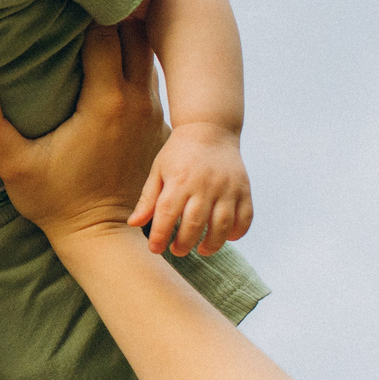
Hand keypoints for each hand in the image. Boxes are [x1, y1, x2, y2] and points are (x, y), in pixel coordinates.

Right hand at [0, 22, 168, 250]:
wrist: (103, 236)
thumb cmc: (57, 201)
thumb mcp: (15, 165)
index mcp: (106, 100)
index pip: (105, 32)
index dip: (87, 10)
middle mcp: (137, 100)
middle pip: (135, 33)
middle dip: (114, 12)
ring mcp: (153, 111)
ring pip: (149, 51)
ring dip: (129, 33)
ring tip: (100, 17)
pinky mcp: (158, 123)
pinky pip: (152, 75)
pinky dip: (137, 57)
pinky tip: (116, 53)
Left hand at [131, 122, 252, 255]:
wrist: (210, 129)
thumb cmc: (179, 153)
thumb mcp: (158, 171)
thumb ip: (148, 199)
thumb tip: (133, 224)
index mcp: (179, 181)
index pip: (166, 215)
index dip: (159, 236)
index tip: (155, 249)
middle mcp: (204, 185)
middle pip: (195, 223)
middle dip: (184, 244)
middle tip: (177, 250)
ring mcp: (227, 187)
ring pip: (222, 224)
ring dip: (212, 244)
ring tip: (202, 250)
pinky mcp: (244, 189)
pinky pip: (245, 217)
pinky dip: (237, 232)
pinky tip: (226, 237)